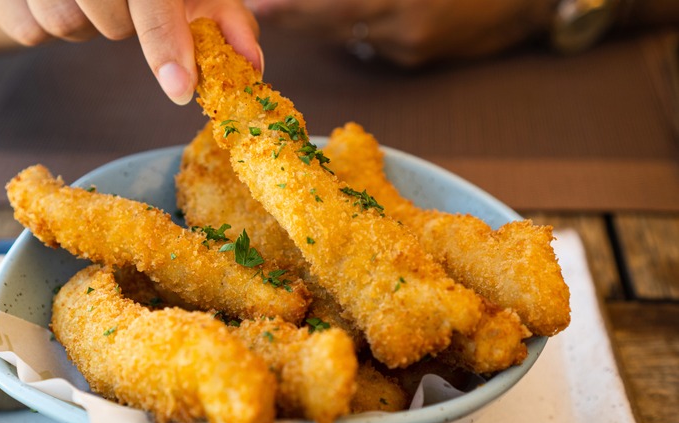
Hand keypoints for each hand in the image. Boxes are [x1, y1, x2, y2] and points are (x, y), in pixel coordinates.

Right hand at [0, 0, 261, 103]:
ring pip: (64, 27)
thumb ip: (224, 18)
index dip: (167, 43)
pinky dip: (41, 25)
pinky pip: (27, 31)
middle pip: (109, 21)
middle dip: (122, 27)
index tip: (180, 89)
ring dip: (83, 27)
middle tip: (119, 3)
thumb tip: (252, 64)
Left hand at [245, 0, 551, 65]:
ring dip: (315, 21)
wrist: (525, 1)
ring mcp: (410, 44)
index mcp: (403, 1)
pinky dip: (349, 27)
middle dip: (294, 14)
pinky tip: (330, 17)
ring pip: (348, 32)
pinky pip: (371, 40)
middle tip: (259, 6)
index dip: (296, 7)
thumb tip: (327, 1)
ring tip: (283, 9)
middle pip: (333, 21)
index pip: (336, 6)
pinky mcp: (415, 55)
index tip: (260, 3)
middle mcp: (403, 24)